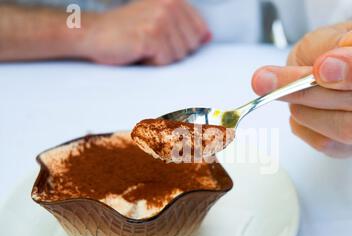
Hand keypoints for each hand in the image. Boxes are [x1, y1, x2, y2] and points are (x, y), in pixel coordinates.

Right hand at [80, 0, 209, 64]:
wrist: (93, 34)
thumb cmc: (126, 31)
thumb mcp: (159, 22)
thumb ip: (184, 27)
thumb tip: (207, 37)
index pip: (200, 31)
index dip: (184, 43)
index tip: (164, 39)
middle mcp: (170, 5)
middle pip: (191, 45)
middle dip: (172, 51)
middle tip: (150, 43)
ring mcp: (161, 19)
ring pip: (179, 55)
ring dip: (161, 58)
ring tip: (143, 46)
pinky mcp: (151, 35)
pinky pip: (165, 60)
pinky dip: (152, 62)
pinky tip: (138, 51)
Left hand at [252, 19, 351, 157]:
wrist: (336, 65)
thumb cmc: (339, 47)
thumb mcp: (333, 33)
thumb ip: (340, 41)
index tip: (321, 67)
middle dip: (313, 91)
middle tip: (270, 79)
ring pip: (349, 130)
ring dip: (307, 110)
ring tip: (287, 92)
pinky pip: (330, 147)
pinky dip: (305, 128)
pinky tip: (298, 110)